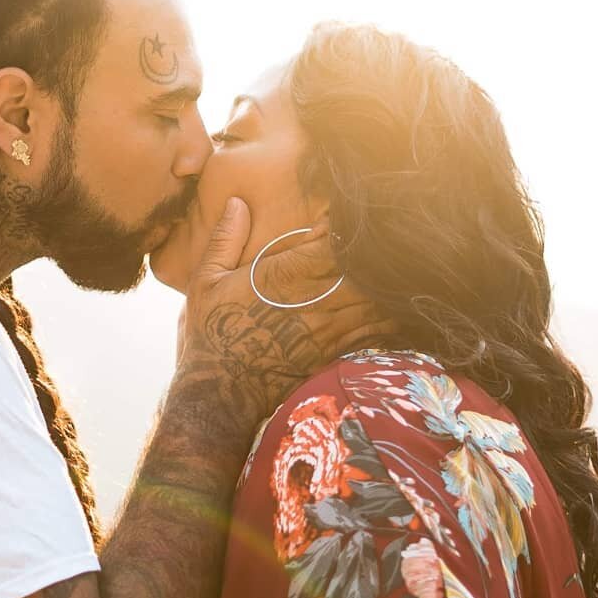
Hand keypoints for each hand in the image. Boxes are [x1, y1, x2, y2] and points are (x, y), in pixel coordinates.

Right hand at [179, 199, 391, 424]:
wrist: (221, 394)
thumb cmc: (211, 334)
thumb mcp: (206, 282)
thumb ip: (224, 239)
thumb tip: (238, 203)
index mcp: (283, 277)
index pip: (333, 241)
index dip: (346, 226)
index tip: (347, 214)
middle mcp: (313, 302)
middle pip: (364, 267)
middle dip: (374, 250)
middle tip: (381, 235)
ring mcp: (329, 329)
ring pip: (376, 296)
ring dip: (385, 279)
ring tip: (391, 263)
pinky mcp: (335, 352)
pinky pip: (375, 329)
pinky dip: (387, 313)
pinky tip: (390, 302)